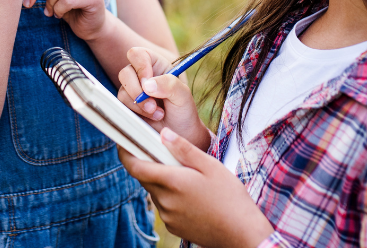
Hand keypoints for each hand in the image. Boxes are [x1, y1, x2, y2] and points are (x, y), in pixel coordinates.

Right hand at [117, 47, 210, 149]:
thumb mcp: (183, 95)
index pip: (138, 54)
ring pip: (122, 91)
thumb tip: (147, 85)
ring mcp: (133, 90)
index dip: (140, 67)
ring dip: (139, 105)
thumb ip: (169, 84)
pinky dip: (136, 112)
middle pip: (125, 72)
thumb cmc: (183, 110)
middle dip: (137, 91)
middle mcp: (142, 75)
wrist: (180, 133)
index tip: (148, 83)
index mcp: (156, 65)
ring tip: (158, 113)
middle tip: (153, 104)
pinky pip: (121, 105)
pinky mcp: (127, 105)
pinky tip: (151, 117)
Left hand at [119, 128, 273, 247]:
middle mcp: (164, 201)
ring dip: (163, 181)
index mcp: (171, 182)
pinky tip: (192, 194)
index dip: (125, 152)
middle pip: (146, 177)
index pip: (135, 166)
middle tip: (166, 153)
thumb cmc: (230, 197)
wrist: (242, 234)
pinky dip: (171, 196)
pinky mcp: (174, 226)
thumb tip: (163, 133)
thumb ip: (184, 149)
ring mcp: (168, 216)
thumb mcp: (210, 166)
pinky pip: (165, 206)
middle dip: (150, 163)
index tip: (124, 141)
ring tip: (187, 175)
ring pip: (156, 191)